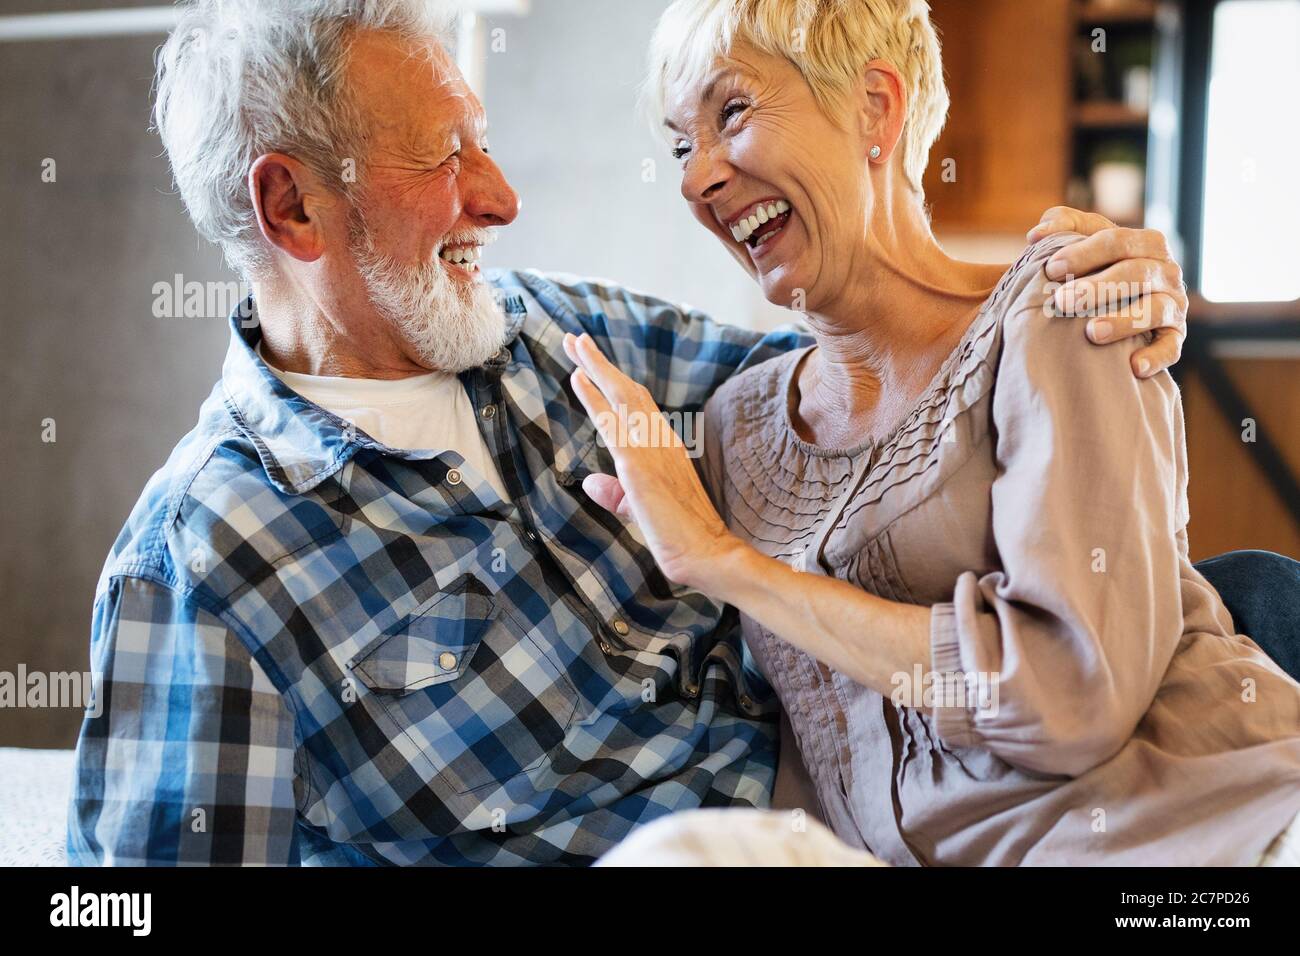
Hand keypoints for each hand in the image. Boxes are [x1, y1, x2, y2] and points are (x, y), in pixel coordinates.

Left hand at [562, 331, 742, 588]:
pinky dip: (593, 395)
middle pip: (627, 389)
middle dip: (600, 363)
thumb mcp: (641, 510)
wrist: (706, 554)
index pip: (637, 406)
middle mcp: (660, 439)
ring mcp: (651, 447)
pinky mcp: (638, 463)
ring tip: (574, 343)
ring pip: (620, 395)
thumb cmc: (681, 537)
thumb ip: (617, 494)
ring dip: (595, 367)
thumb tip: (593, 481)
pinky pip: (611, 421)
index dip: (613, 382)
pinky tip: (578, 378)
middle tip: (576, 339)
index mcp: (665, 447)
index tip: (590, 367)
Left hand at [1027, 206, 1187, 377]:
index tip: (1051, 268)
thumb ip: (1063, 226)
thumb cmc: (1096, 268)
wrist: (1123, 306)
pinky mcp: (1174, 336)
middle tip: (1062, 301)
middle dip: (1098, 287)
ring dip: (1123, 321)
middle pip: (1136, 274)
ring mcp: (1174, 305)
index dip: (1085, 252)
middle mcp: (1166, 272)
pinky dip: (1155, 356)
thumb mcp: (1084, 241)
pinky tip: (1132, 366)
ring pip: (1155, 310)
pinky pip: (1171, 348)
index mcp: (1146, 243)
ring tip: (1090, 333)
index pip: (1119, 240)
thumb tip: (1037, 235)